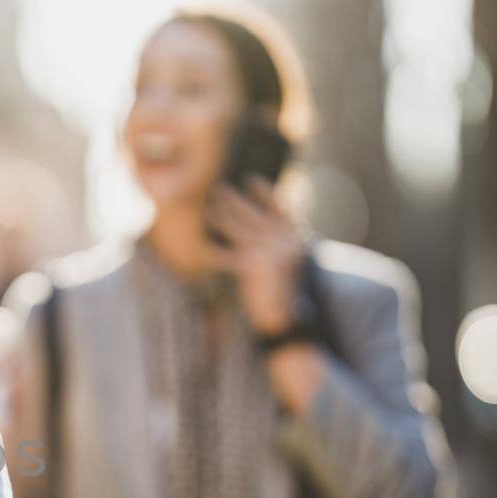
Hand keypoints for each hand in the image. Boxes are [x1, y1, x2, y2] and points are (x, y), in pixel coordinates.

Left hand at [205, 178, 304, 335]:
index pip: (279, 207)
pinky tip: (202, 250)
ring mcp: (269, 252)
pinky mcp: (253, 267)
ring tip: (206, 208)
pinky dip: (214, 254)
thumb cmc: (282, 290)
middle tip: (217, 187)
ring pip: (238, 229)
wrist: (285, 319)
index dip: (264, 193)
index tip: (250, 178)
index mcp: (294, 237)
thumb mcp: (285, 261)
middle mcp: (283, 241)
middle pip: (253, 214)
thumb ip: (274, 241)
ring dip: (220, 218)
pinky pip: (228, 257)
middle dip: (234, 201)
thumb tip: (255, 222)